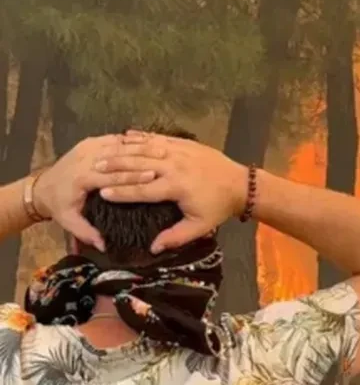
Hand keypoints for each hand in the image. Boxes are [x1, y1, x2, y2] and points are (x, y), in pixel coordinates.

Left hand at [33, 134, 165, 249]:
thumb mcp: (68, 222)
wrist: (41, 188)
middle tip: (164, 159)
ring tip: (160, 150)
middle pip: (118, 156)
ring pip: (116, 143)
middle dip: (141, 158)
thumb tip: (104, 246)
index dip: (134, 176)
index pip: (112, 176)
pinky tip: (146, 143)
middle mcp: (85, 159)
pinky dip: (129, 141)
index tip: (153, 177)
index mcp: (82, 178)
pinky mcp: (88, 142)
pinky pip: (112, 138)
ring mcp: (86, 148)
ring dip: (139, 146)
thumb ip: (86, 232)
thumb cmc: (59, 205)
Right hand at [96, 131, 247, 252]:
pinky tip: (124, 136)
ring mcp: (179, 151)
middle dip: (114, 166)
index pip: (141, 189)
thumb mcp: (200, 226)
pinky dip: (141, 136)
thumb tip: (153, 249)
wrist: (241, 184)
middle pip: (138, 164)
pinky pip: (158, 137)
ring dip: (123, 150)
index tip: (100, 193)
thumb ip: (176, 236)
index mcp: (176, 186)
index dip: (121, 192)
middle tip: (93, 168)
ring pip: (145, 148)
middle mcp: (174, 166)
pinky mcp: (184, 143)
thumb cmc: (218, 207)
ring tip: (103, 153)